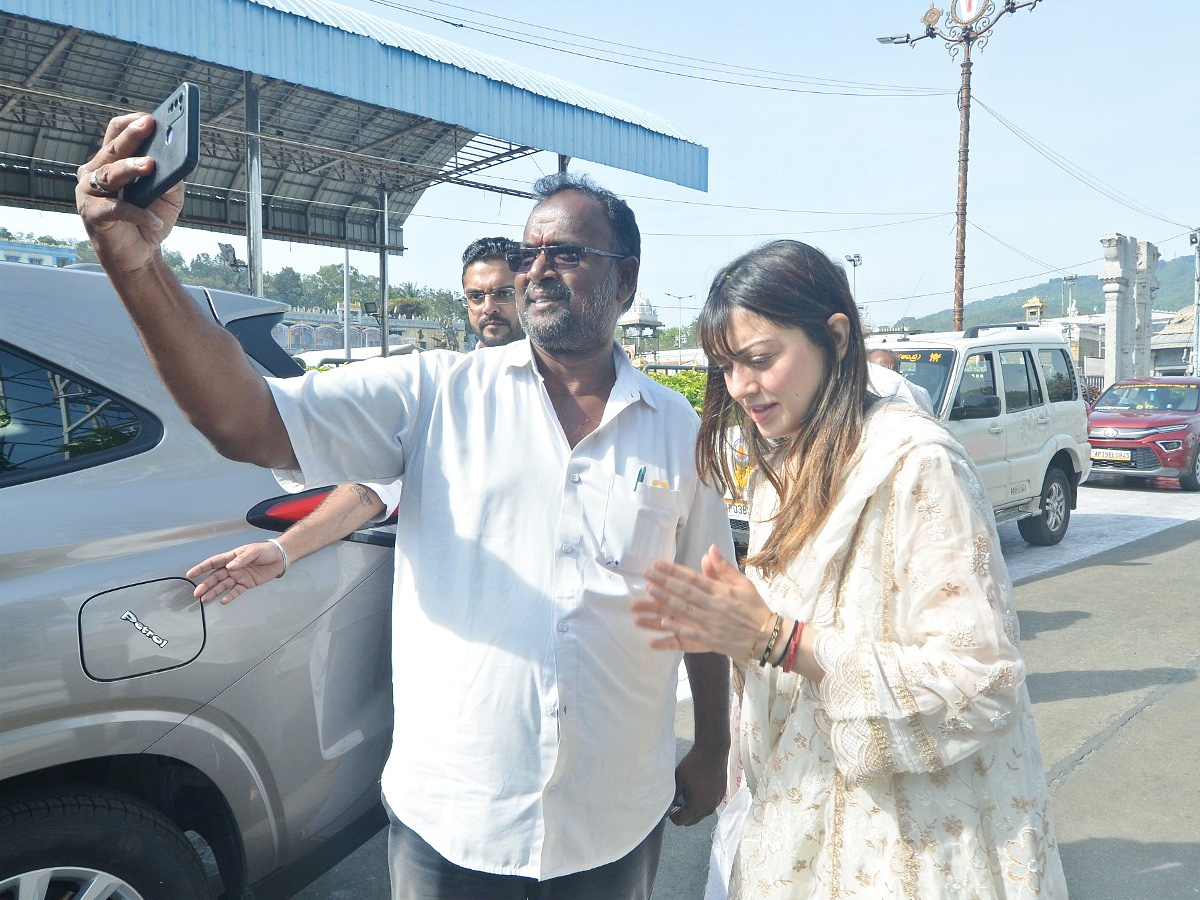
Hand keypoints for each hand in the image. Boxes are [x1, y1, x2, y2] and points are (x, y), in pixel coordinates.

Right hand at [76, 113, 181, 272]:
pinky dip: (139, 214)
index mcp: (112, 161)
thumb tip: (175, 163)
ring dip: (130, 168)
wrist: (139, 254)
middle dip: (131, 136)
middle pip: (112, 149)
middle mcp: (95, 172)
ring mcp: (89, 192)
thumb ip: (171, 179)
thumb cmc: (150, 218)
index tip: (149, 118)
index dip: (130, 123)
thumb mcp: (168, 197)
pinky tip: (155, 221)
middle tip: (148, 126)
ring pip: (109, 174)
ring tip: (151, 165)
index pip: (115, 133)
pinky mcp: (92, 214)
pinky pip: (116, 209)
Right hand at [187, 542, 284, 604]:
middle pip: (216, 577)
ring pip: (223, 585)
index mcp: (232, 557)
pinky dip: (229, 596)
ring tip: (204, 599)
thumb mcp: (253, 551)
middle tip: (197, 593)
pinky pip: (236, 591)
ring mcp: (239, 576)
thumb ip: (241, 559)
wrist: (280, 557)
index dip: (202, 568)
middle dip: (205, 585)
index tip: (191, 574)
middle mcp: (233, 568)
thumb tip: (229, 567)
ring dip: (214, 592)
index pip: (214, 562)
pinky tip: (222, 600)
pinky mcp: (247, 584)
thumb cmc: (266, 550)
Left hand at [633, 545, 770, 659]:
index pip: (693, 578)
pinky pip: (691, 633)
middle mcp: (714, 605)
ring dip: (666, 601)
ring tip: (649, 591)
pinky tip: (663, 622)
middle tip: (646, 573)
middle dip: (664, 581)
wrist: (768, 637)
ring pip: (685, 610)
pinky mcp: (711, 640)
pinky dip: (678, 628)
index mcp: (721, 590)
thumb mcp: (743, 584)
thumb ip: (724, 568)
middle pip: (685, 592)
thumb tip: (710, 549)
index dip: (674, 570)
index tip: (658, 563)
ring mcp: (711, 623)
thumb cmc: (755, 609)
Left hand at [670, 741, 727, 825]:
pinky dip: (702, 802)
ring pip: (701, 814)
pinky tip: (697, 788)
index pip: (680, 821)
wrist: (713, 751)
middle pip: (691, 821)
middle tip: (676, 801)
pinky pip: (709, 804)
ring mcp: (717, 802)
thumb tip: (669, 806)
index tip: (669, 806)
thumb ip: (673, 796)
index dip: (672, 815)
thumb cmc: (693, 764)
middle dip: (683, 814)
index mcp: (697, 807)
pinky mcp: (721, 795)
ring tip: (686, 794)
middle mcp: (709, 808)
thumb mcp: (678, 780)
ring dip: (693, 809)